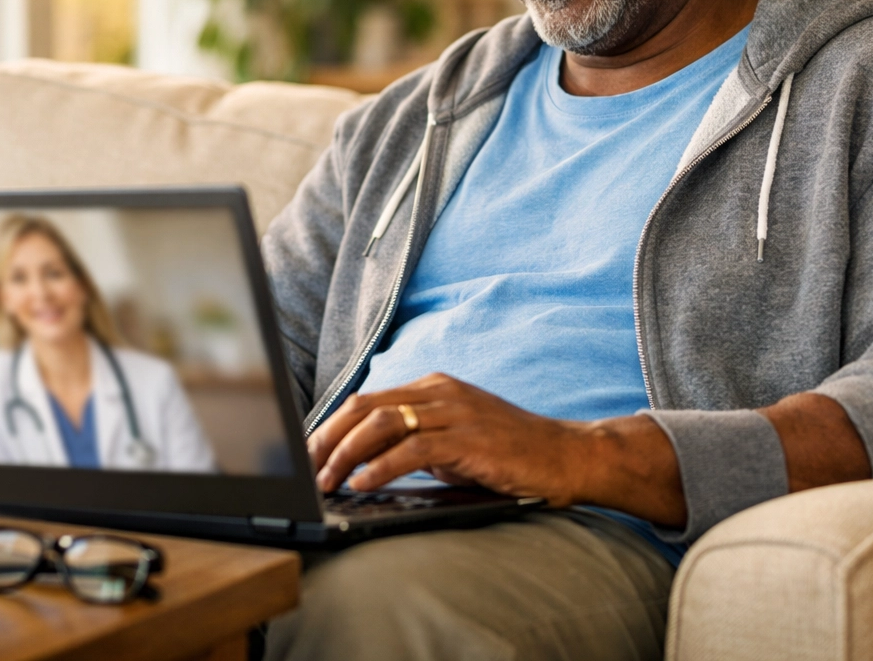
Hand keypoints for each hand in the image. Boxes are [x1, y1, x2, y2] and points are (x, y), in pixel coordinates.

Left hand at [307, 373, 585, 504]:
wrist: (564, 455)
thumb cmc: (507, 454)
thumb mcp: (452, 443)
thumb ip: (414, 444)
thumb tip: (366, 463)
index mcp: (432, 387)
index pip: (367, 401)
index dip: (331, 425)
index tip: (308, 452)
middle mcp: (439, 391)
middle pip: (365, 406)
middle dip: (329, 437)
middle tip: (307, 468)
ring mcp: (454, 411)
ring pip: (382, 423)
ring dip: (347, 453)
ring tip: (329, 480)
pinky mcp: (468, 437)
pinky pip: (412, 448)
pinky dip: (381, 466)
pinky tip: (364, 483)